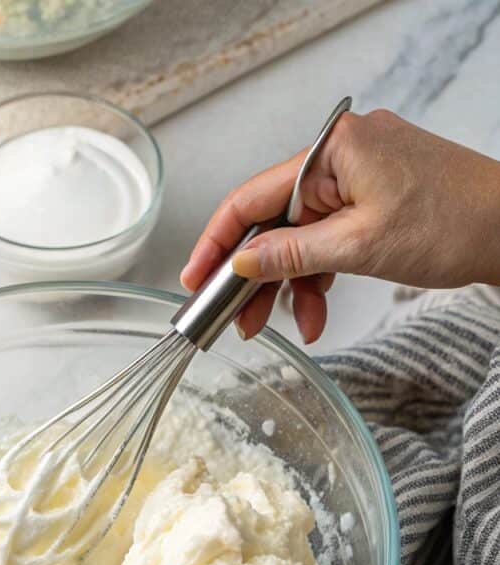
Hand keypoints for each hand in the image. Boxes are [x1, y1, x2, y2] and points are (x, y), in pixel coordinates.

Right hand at [181, 109, 499, 342]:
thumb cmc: (455, 222)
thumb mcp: (360, 245)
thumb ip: (293, 254)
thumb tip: (243, 261)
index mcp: (332, 150)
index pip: (252, 197)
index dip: (217, 242)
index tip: (195, 278)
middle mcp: (339, 157)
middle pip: (272, 222)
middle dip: (254, 277)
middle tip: (234, 319)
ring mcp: (355, 178)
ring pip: (299, 238)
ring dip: (288, 286)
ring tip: (282, 326)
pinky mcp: (370, 200)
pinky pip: (326, 239)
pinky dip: (318, 276)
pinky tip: (314, 311)